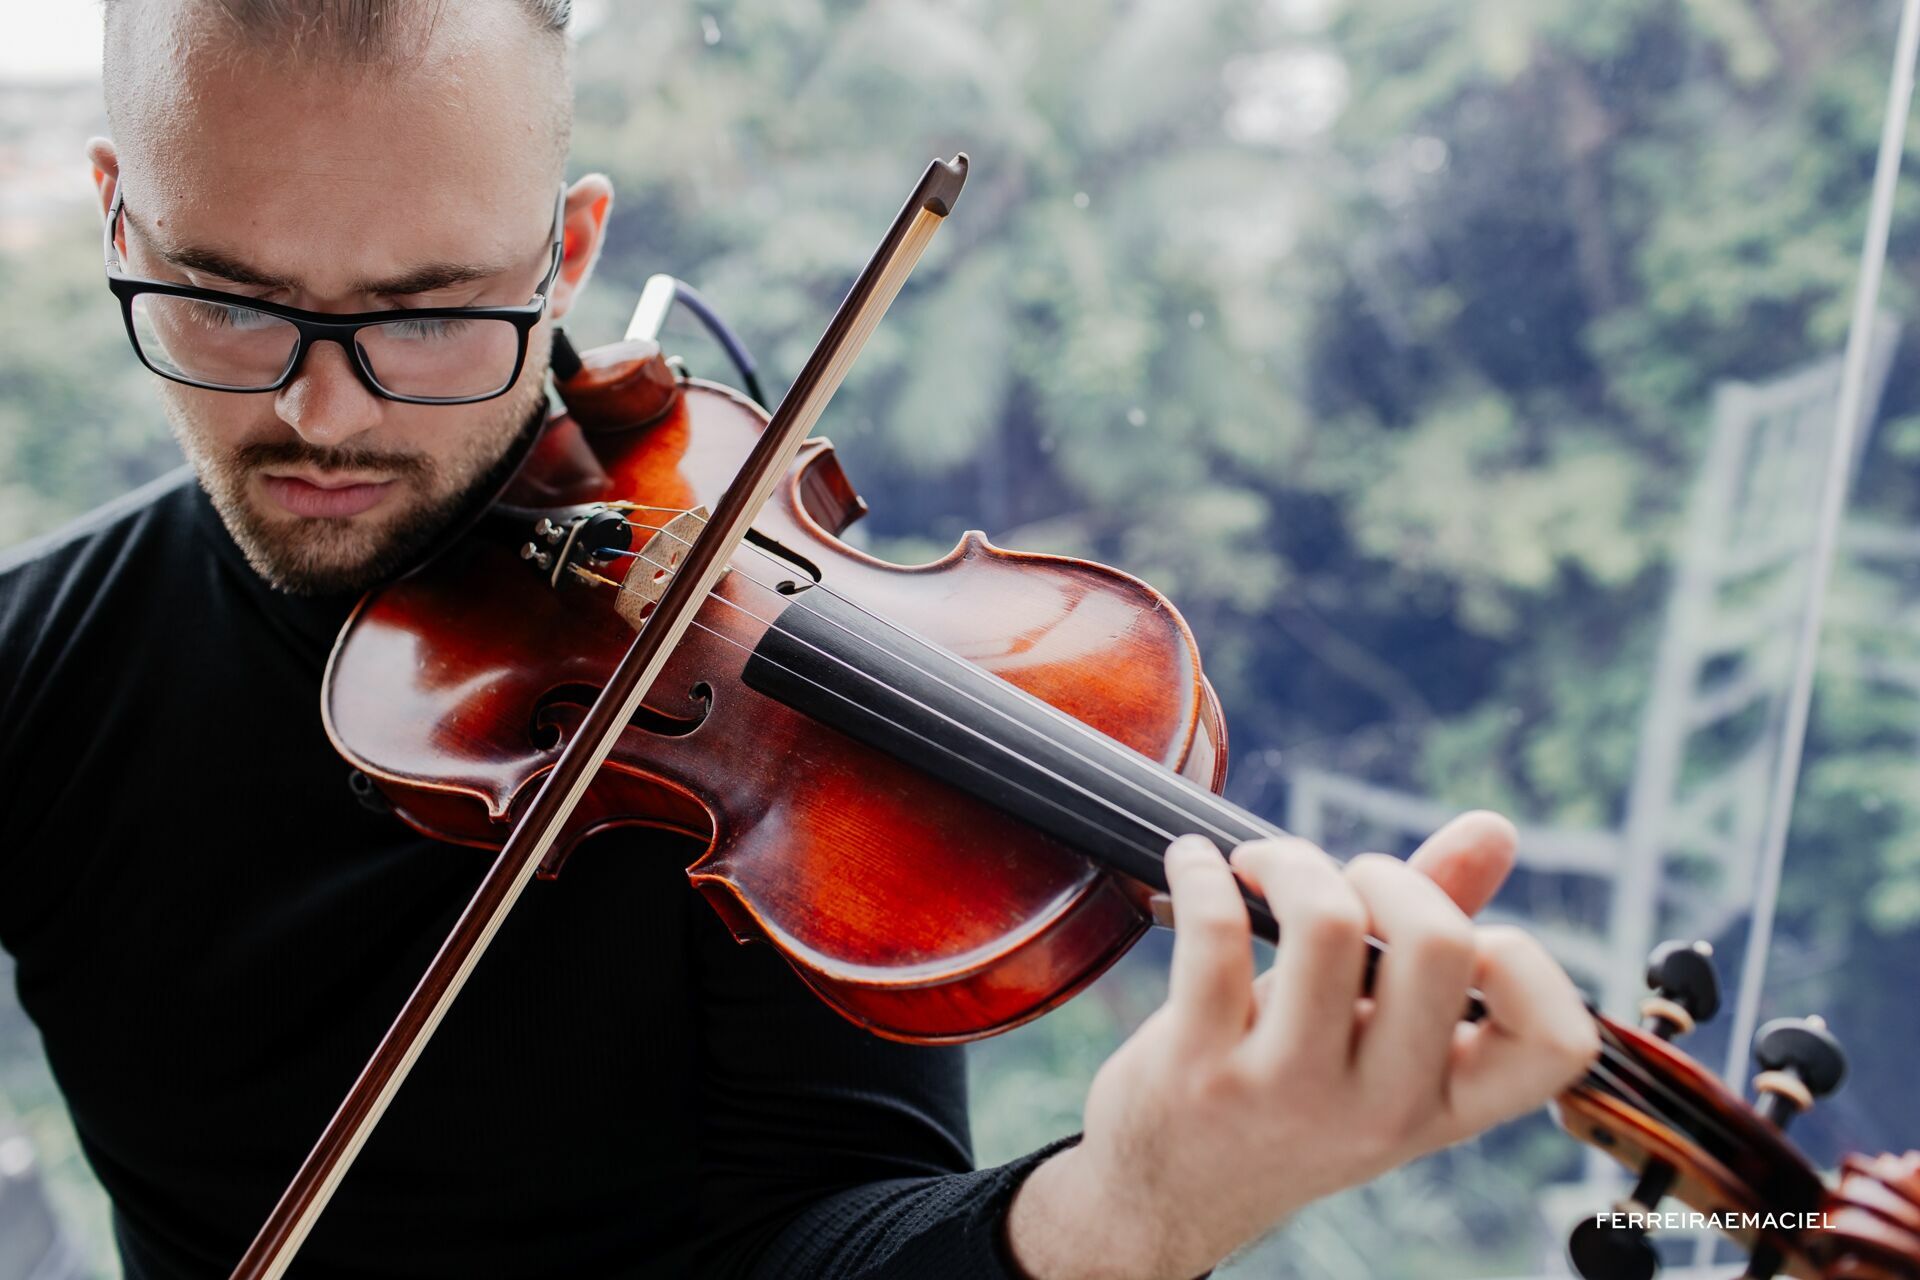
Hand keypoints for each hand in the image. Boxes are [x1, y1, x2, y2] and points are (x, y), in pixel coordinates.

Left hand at [1004, 812, 1597, 1279]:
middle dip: (1391, 876)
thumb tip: (1495, 829)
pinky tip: (1197, 864)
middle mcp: (1381, 1109)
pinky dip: (1202, 872)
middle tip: (1345, 886)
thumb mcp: (1374, 1037)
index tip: (1463, 934)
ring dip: (1294, 862)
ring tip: (1265, 869)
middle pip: (1441, 943)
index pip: (1556, 1043)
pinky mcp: (1199, 1069)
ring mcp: (1288, 1093)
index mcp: (1445, 1104)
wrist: (1170, 1191)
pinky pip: (1215, 932)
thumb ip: (1437, 934)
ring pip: (1329, 923)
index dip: (1525, 961)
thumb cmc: (1288, 1091)